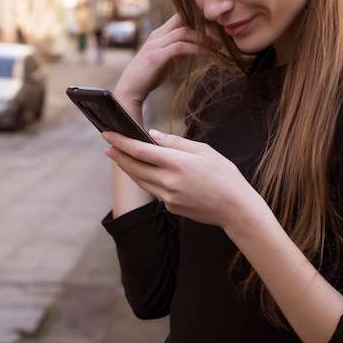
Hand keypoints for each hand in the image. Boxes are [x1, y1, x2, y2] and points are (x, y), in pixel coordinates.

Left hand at [102, 129, 260, 228]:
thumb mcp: (204, 151)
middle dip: (118, 155)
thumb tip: (152, 135)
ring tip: (119, 157)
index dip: (121, 141)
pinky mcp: (170, 207)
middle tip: (107, 145)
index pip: (140, 150)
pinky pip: (152, 190)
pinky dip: (144, 178)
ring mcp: (168, 197)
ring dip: (127, 168)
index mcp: (177, 164)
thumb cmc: (225, 176)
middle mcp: (168, 182)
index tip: (108, 134)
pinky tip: (142, 171)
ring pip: (139, 180)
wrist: (236, 208)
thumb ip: (176, 143)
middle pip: (133, 167)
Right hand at [113, 14, 218, 115]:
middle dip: (203, 24)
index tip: (214, 27)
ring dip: (203, 38)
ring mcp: (156, 45)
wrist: (130, 89)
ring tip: (217, 46)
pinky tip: (206, 54)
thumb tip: (197, 48)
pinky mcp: (157, 56)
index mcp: (159, 34)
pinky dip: (196, 49)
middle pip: (182, 19)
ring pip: (183, 32)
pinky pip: (180, 47)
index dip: (197, 19)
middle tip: (220, 34)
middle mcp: (157, 35)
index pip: (179, 17)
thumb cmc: (149, 75)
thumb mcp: (167, 59)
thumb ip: (179, 51)